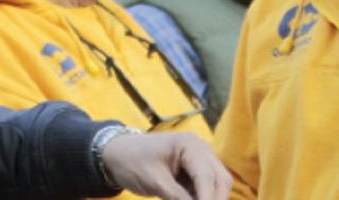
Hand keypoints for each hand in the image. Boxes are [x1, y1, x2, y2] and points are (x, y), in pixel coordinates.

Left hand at [101, 131, 231, 199]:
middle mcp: (200, 148)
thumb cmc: (132, 162)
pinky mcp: (195, 171)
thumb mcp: (155, 182)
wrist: (117, 154)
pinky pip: (206, 188)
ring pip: (217, 185)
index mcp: (189, 144)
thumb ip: (178, 199)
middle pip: (220, 181)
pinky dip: (201, 199)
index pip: (207, 177)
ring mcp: (200, 159)